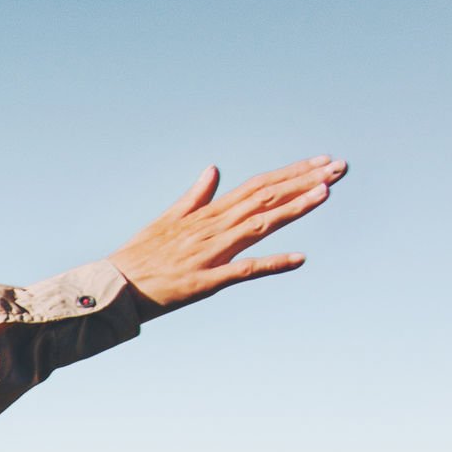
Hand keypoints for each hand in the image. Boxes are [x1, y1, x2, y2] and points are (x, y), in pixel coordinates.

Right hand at [109, 154, 347, 316]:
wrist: (112, 289)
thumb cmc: (137, 258)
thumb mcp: (166, 222)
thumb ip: (194, 198)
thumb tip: (213, 171)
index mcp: (206, 215)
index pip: (257, 186)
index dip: (292, 173)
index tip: (322, 162)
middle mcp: (212, 229)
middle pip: (265, 198)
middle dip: (304, 181)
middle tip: (339, 167)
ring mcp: (209, 254)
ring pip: (258, 225)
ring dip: (293, 208)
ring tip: (326, 192)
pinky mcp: (204, 282)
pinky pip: (242, 270)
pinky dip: (271, 264)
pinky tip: (299, 259)